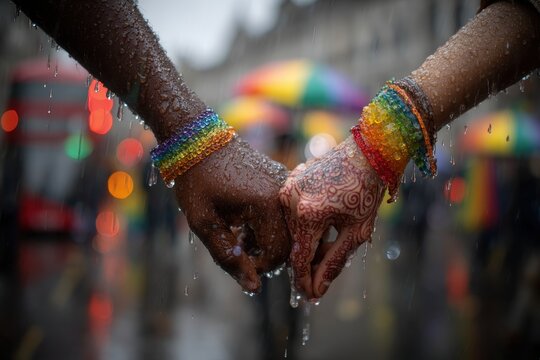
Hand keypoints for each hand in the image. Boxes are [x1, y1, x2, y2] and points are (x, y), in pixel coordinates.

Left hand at [174, 137, 290, 292]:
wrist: (198, 138)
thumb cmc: (196, 179)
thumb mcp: (204, 222)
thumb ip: (228, 256)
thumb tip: (253, 287)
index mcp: (267, 203)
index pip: (279, 254)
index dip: (258, 266)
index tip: (236, 257)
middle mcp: (284, 193)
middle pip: (290, 243)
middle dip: (266, 254)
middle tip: (238, 246)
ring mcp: (285, 184)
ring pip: (290, 229)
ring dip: (268, 239)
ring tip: (240, 232)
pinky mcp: (282, 180)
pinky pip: (286, 213)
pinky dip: (269, 224)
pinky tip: (246, 220)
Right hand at [279, 136, 384, 298]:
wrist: (367, 152)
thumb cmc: (366, 191)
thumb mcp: (356, 232)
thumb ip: (334, 262)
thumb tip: (317, 290)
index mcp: (308, 214)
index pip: (299, 259)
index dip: (304, 281)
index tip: (311, 296)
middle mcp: (291, 200)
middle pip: (296, 244)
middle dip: (311, 260)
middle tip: (329, 265)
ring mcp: (287, 188)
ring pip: (293, 228)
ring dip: (309, 240)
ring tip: (333, 236)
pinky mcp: (289, 180)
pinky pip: (292, 211)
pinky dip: (306, 221)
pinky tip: (327, 217)